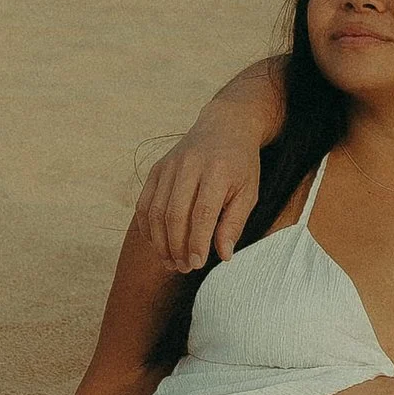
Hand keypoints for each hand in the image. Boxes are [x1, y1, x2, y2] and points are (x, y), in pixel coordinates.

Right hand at [134, 120, 262, 271]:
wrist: (225, 127)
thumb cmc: (240, 164)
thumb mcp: (248, 192)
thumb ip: (234, 223)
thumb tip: (223, 255)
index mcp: (217, 171)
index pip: (202, 214)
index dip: (197, 243)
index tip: (197, 264)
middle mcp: (189, 166)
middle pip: (174, 215)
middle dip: (177, 247)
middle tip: (184, 267)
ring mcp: (169, 166)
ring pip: (156, 211)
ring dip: (160, 242)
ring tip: (171, 261)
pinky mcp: (157, 168)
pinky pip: (145, 203)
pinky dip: (147, 227)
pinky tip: (157, 243)